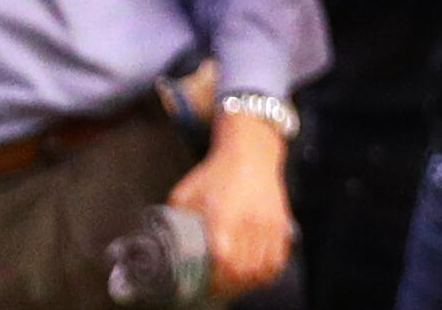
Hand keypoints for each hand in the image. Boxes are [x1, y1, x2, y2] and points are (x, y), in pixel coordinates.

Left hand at [166, 116, 292, 297]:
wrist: (249, 153)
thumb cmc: (213, 174)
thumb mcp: (185, 193)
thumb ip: (174, 221)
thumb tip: (159, 246)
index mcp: (223, 216)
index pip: (223, 260)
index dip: (214, 278)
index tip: (203, 284)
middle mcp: (249, 223)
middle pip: (243, 270)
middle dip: (228, 285)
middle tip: (215, 288)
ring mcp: (269, 225)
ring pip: (262, 269)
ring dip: (246, 282)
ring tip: (232, 283)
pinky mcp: (282, 225)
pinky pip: (277, 261)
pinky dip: (266, 273)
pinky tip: (252, 273)